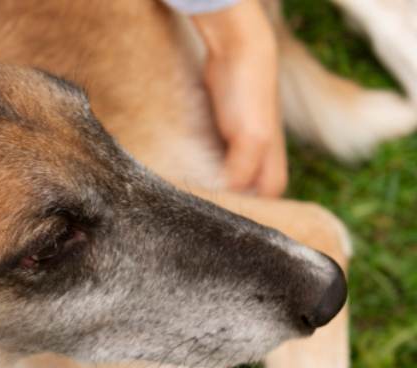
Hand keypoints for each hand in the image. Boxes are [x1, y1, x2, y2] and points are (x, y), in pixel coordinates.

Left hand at [193, 0, 287, 196]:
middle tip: (197, 211)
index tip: (215, 220)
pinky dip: (204, 170)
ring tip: (190, 197)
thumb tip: (229, 199)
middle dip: (225, 203)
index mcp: (273, 169)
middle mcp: (261, 163)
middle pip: (245, 197)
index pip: (263, 207)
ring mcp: (243, 150)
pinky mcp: (225, 138)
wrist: (236, 52)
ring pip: (228, 181)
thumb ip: (243, 173)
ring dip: (212, 187)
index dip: (243, 214)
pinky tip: (188, 175)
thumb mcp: (250, 139)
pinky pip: (215, 163)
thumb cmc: (249, 95)